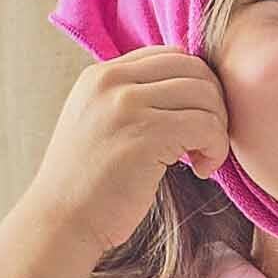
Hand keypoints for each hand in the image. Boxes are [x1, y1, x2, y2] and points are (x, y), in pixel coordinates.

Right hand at [28, 49, 228, 251]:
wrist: (61, 222)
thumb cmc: (87, 186)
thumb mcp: (100, 125)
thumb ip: (132, 101)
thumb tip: (185, 91)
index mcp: (101, 75)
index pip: (171, 55)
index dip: (196, 86)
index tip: (193, 122)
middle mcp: (112, 81)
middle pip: (194, 69)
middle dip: (214, 104)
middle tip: (206, 141)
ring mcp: (127, 105)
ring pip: (205, 95)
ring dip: (217, 129)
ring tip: (203, 158)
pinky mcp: (146, 134)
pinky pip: (206, 126)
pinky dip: (216, 148)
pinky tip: (202, 171)